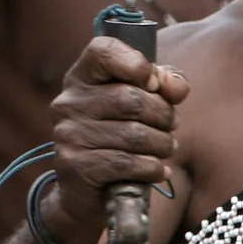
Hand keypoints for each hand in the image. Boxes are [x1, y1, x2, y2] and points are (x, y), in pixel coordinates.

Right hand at [48, 35, 187, 243]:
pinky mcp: (75, 166)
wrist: (88, 193)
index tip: (152, 83)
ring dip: (162, 145)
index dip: (136, 62)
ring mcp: (67, 135)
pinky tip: (155, 170)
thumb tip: (174, 88)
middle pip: (132, 98)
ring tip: (163, 150)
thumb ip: (163, 85)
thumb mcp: (142, 106)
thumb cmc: (120, 140)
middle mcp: (67, 103)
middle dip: (164, 115)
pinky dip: (152, 168)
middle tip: (169, 127)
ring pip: (136, 134)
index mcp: (81, 78)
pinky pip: (128, 163)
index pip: (102, 50)